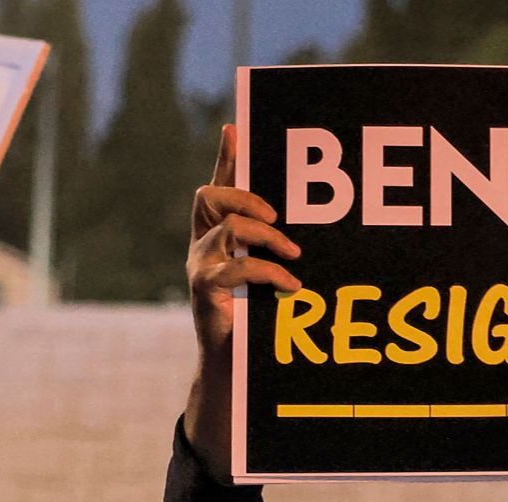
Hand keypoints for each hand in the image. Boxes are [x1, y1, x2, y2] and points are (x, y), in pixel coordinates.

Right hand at [185, 126, 303, 473]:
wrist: (236, 368)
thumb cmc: (258, 316)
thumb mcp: (269, 273)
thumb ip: (278, 244)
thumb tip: (307, 217)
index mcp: (215, 232)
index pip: (216, 185)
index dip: (226, 157)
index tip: (238, 128)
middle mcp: (201, 244)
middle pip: (208, 197)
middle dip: (244, 194)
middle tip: (278, 214)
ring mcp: (200, 266)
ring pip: (224, 229)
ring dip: (264, 236)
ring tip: (293, 252)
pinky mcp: (205, 292)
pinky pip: (234, 268)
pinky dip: (268, 272)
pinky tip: (292, 285)